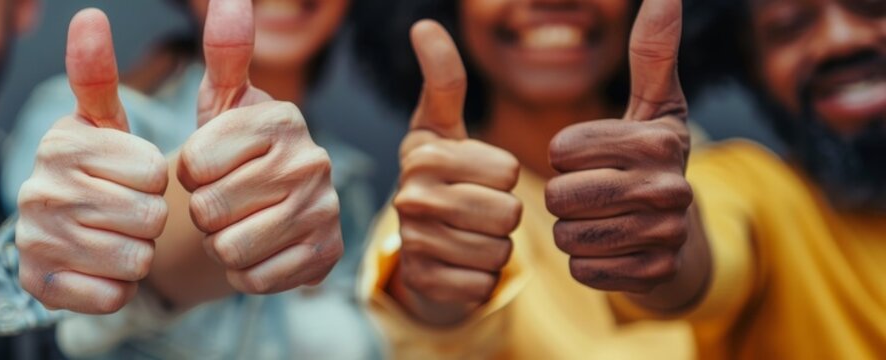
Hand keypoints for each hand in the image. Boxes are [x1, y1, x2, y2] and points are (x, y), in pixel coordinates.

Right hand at [16, 9, 168, 313]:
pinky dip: (118, 288)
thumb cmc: (99, 171)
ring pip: (135, 257)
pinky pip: (114, 295)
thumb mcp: (105, 122)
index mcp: (60, 142)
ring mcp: (34, 239)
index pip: (155, 171)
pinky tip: (99, 268)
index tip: (132, 175)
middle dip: (151, 217)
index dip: (157, 179)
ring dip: (138, 254)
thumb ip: (100, 72)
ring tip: (113, 236)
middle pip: (149, 216)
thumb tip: (89, 15)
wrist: (64, 235)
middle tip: (124, 210)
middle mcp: (38, 188)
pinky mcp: (40, 285)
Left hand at [176, 0, 342, 293]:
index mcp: (281, 118)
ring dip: (220, 245)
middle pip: (211, 209)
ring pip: (232, 249)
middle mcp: (310, 160)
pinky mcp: (327, 254)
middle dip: (202, 213)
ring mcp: (324, 209)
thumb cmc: (235, 150)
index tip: (205, 167)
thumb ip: (224, 52)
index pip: (194, 163)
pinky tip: (256, 251)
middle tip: (220, 202)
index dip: (187, 173)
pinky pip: (257, 279)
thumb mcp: (221, 102)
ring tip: (235, 225)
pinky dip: (245, 273)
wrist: (270, 206)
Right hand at [388, 20, 520, 322]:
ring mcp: (413, 243)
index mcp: (422, 154)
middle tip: (476, 211)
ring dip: (493, 248)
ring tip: (468, 236)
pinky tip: (459, 265)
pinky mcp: (423, 283)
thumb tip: (423, 25)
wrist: (416, 245)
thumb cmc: (440, 175)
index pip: (507, 171)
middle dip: (504, 216)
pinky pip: (483, 284)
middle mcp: (410, 197)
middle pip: (508, 213)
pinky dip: (479, 279)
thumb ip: (443, 78)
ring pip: (499, 251)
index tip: (475, 175)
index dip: (503, 176)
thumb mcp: (441, 126)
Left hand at [546, 0, 692, 292]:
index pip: (561, 151)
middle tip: (590, 193)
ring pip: (568, 236)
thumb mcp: (655, 104)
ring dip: (571, 229)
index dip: (564, 155)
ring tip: (599, 218)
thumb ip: (653, 52)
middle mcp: (669, 188)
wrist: (681, 233)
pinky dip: (585, 262)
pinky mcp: (652, 275)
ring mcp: (664, 236)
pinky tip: (609, 248)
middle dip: (563, 196)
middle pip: (561, 196)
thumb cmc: (652, 157)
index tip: (591, 156)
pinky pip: (583, 270)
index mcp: (659, 140)